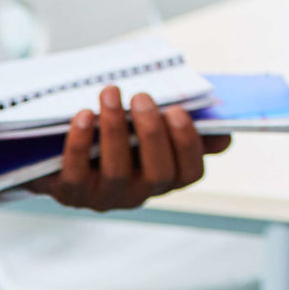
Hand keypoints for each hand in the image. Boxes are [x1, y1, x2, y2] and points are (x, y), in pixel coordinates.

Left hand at [34, 86, 229, 211]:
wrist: (66, 148)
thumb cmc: (122, 129)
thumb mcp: (154, 126)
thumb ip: (187, 127)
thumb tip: (222, 138)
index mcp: (168, 177)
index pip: (191, 172)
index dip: (187, 143)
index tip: (176, 110)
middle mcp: (141, 194)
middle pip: (158, 173)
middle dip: (152, 133)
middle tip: (143, 96)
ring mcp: (106, 197)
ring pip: (117, 171)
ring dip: (115, 128)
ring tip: (111, 92)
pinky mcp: (72, 194)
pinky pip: (77, 172)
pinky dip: (81, 143)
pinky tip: (84, 115)